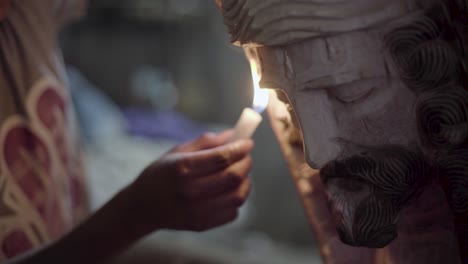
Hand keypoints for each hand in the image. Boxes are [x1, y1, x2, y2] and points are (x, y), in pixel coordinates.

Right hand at [127, 130, 253, 232]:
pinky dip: (236, 199)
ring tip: (240, 174)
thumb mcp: (177, 152)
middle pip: (233, 177)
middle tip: (246, 157)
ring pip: (237, 196)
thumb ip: (206, 142)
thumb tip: (233, 135)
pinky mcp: (202, 225)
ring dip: (245, 182)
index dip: (240, 148)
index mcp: (183, 168)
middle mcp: (190, 190)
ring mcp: (196, 211)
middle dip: (246, 163)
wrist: (142, 207)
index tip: (248, 142)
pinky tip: (229, 191)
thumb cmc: (160, 175)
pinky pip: (233, 212)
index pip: (222, 157)